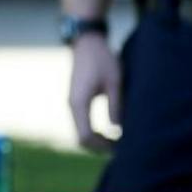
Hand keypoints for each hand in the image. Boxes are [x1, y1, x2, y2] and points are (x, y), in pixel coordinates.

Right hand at [68, 32, 120, 151]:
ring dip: (96, 141)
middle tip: (119, 150)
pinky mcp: (75, 100)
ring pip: (80, 132)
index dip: (102, 147)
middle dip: (99, 147)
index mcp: (79, 102)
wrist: (87, 42)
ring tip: (116, 143)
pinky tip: (108, 132)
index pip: (86, 136)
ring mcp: (72, 102)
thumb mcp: (114, 82)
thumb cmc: (102, 59)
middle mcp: (72, 105)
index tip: (120, 148)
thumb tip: (118, 130)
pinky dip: (92, 132)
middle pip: (80, 138)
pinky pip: (81, 123)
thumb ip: (116, 106)